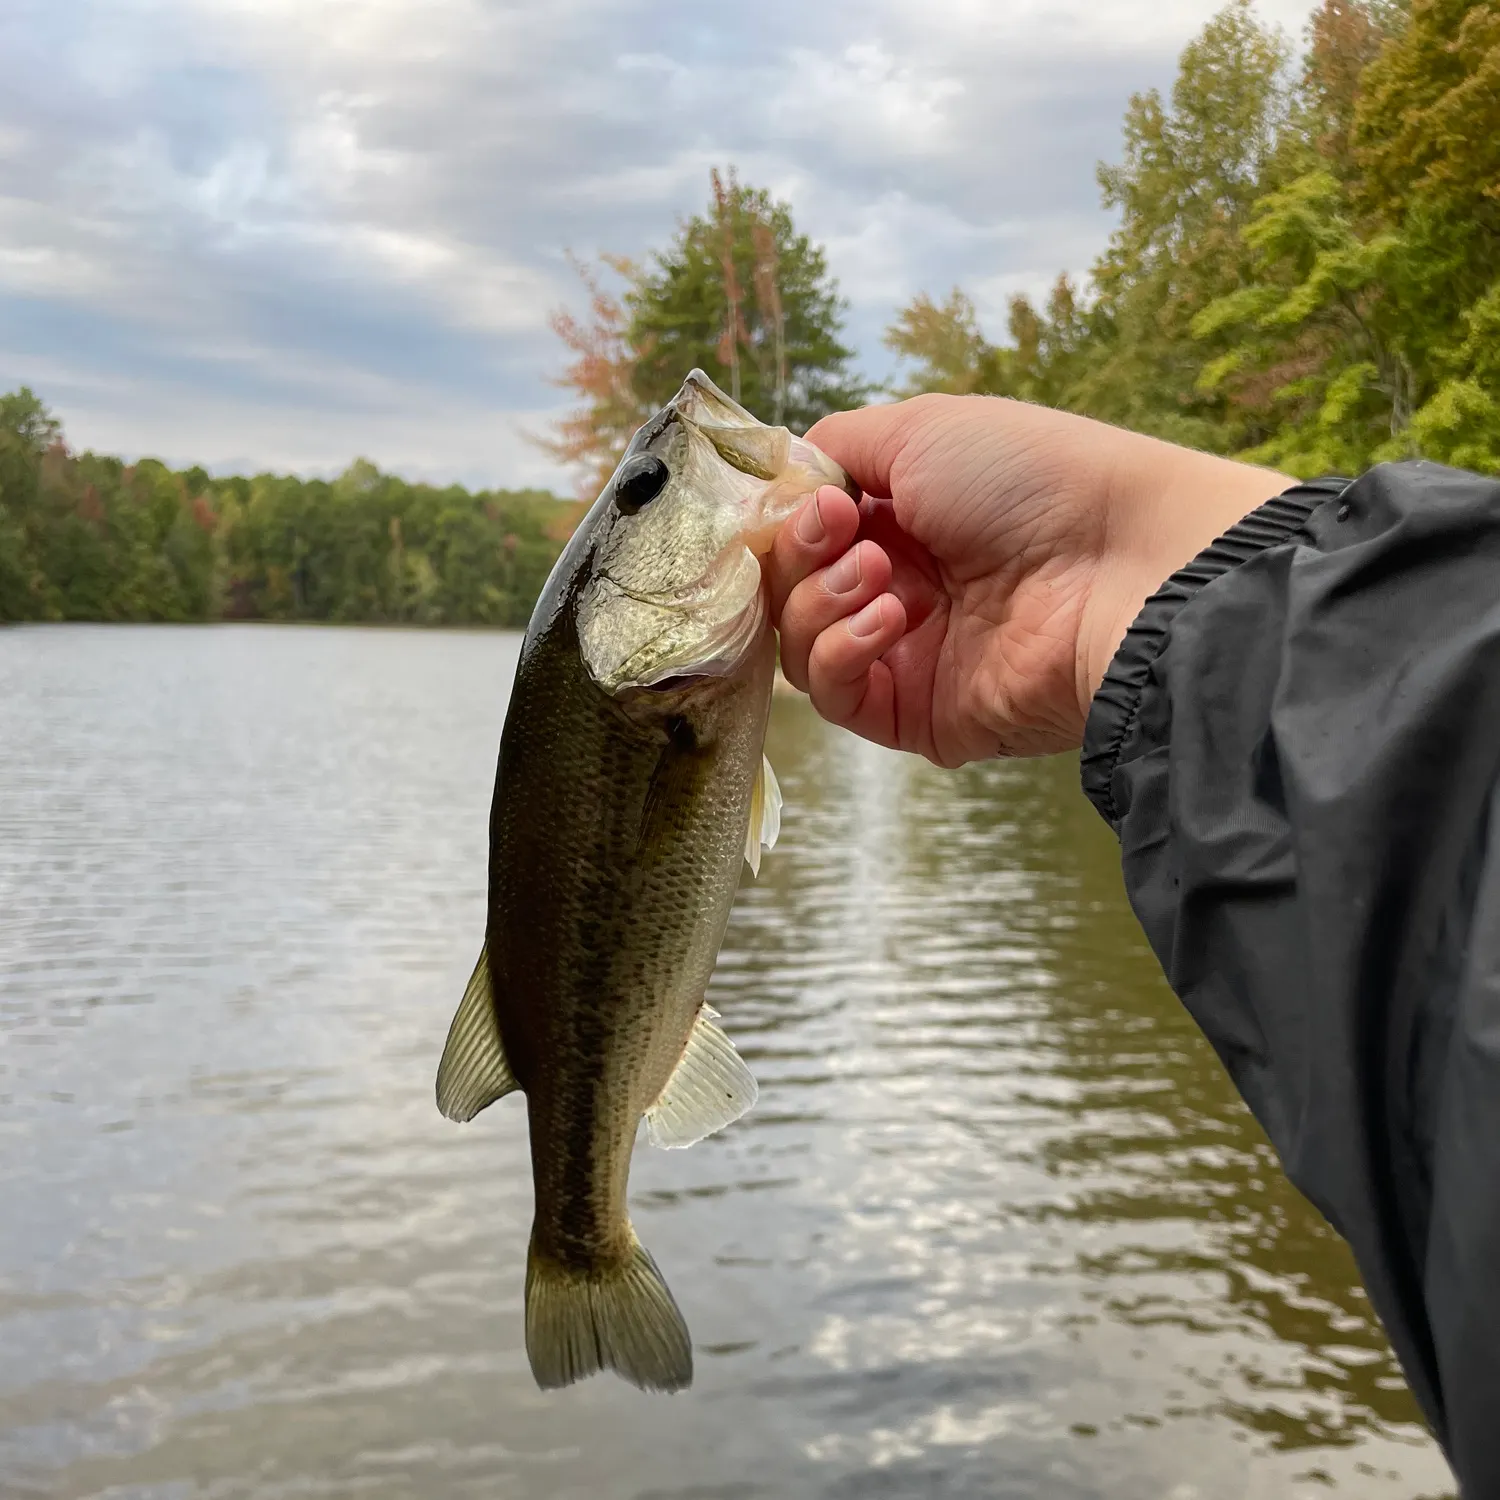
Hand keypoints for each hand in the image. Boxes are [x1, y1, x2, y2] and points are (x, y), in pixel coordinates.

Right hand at [768, 395, 1292, 763]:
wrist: (1115, 566)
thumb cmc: (1029, 480)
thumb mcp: (921, 429)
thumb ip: (835, 447)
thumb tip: (787, 480)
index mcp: (901, 518)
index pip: (803, 532)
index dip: (789, 519)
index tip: (812, 501)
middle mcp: (899, 585)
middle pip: (789, 588)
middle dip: (798, 557)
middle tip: (840, 533)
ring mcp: (905, 654)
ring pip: (800, 642)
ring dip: (818, 602)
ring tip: (877, 576)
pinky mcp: (915, 715)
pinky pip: (837, 695)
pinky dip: (840, 653)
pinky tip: (889, 619)